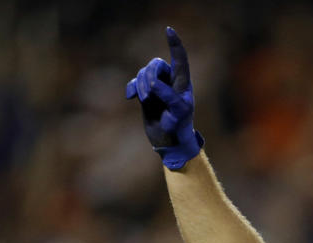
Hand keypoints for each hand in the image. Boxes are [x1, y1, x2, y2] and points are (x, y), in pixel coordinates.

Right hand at [125, 27, 203, 169]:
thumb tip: (153, 84)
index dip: (174, 44)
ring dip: (141, 84)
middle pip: (155, 65)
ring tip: (144, 101)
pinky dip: (132, 88)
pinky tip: (130, 98)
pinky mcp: (146, 94)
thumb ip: (168, 95)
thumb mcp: (178, 112)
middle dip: (148, 76)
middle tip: (148, 94)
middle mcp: (170, 81)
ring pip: (143, 73)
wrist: (170, 141)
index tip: (169, 30)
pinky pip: (134, 82)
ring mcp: (157, 87)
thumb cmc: (179, 127)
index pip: (179, 59)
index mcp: (182, 83)